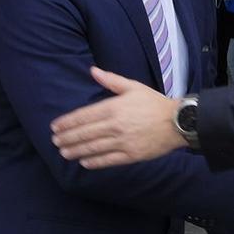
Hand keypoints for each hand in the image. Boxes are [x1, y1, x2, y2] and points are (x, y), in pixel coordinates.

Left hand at [51, 67, 182, 167]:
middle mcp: (115, 125)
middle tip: (55, 141)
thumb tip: (92, 71)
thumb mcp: (133, 87)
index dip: (67, 122)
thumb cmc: (155, 102)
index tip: (55, 127)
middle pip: (85, 133)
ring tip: (64, 153)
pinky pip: (108, 160)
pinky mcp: (131, 155)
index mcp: (113, 107)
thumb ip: (111, 80)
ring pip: (93, 148)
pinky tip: (84, 162)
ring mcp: (123, 142)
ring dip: (76, 151)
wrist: (178, 121)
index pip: (84, 116)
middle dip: (67, 138)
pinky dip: (94, 162)